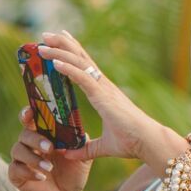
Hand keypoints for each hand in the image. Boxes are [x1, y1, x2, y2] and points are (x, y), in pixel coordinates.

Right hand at [10, 112, 90, 190]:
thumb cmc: (73, 172)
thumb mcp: (82, 156)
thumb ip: (80, 142)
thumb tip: (77, 130)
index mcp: (44, 135)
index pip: (32, 120)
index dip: (28, 113)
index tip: (31, 113)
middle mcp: (30, 144)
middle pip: (24, 134)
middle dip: (36, 139)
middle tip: (49, 148)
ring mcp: (21, 159)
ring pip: (17, 150)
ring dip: (33, 158)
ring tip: (49, 168)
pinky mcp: (16, 175)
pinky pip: (15, 169)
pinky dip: (28, 172)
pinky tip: (42, 177)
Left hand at [36, 32, 176, 167]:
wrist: (148, 143)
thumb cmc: (132, 142)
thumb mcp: (102, 147)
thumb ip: (85, 150)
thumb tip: (67, 154)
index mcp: (103, 93)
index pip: (84, 67)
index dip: (71, 53)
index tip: (57, 43)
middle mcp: (103, 86)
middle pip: (80, 58)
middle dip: (62, 44)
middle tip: (44, 36)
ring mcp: (104, 89)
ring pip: (79, 63)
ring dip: (60, 51)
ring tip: (43, 43)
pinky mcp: (104, 97)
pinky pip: (83, 78)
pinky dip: (69, 68)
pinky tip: (55, 62)